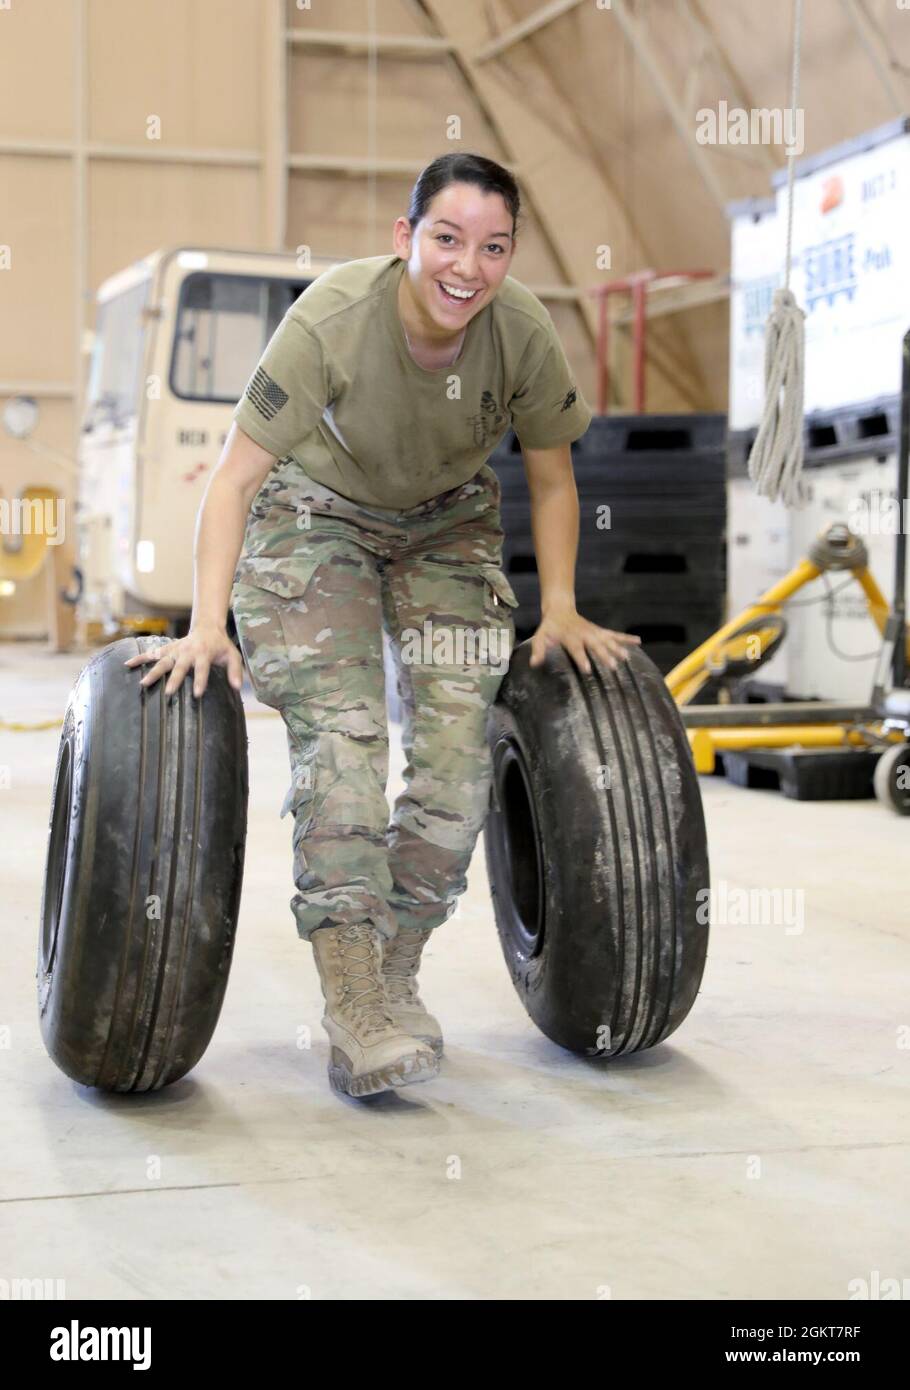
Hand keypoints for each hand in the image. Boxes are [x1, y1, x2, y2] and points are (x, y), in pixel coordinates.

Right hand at [122, 622, 244, 697]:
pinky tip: (128, 665)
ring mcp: (176, 650)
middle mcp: (188, 651)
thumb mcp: (233, 655)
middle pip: (180, 666)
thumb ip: (235, 671)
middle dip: (174, 679)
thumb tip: (238, 687)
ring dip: (153, 672)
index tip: (197, 694)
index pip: (203, 668)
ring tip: (143, 684)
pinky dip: (140, 658)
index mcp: (204, 653)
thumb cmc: (221, 645)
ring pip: (162, 661)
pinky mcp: (167, 649)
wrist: (207, 627)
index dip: (200, 681)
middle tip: (168, 693)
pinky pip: (151, 653)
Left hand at [528, 604, 641, 674]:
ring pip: (608, 640)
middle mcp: (585, 634)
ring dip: (618, 648)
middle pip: (596, 646)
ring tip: (626, 658)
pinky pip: (615, 634)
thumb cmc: (549, 628)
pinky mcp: (599, 631)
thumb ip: (538, 650)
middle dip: (604, 656)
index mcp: (570, 637)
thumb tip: (534, 663)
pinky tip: (638, 642)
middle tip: (612, 667)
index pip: (577, 649)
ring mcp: (594, 632)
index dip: (582, 659)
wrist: (559, 610)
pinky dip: (626, 638)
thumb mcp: (540, 637)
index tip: (588, 670)